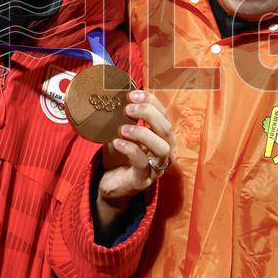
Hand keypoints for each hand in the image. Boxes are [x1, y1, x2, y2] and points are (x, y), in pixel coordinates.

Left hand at [96, 90, 174, 219]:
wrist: (110, 183)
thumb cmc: (119, 155)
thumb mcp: (122, 133)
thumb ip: (124, 119)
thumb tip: (116, 98)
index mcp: (161, 137)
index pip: (164, 115)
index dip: (152, 102)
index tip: (133, 94)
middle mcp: (165, 152)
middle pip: (167, 129)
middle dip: (149, 114)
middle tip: (129, 108)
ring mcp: (156, 168)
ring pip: (162, 148)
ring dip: (143, 134)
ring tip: (123, 128)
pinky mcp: (144, 179)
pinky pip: (143, 163)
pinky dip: (130, 150)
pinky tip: (117, 143)